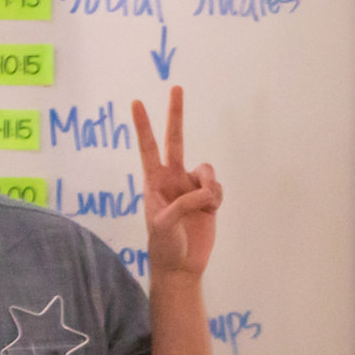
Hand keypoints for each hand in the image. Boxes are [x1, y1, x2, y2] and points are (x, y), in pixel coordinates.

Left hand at [133, 87, 222, 282]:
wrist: (181, 266)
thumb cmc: (165, 244)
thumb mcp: (165, 223)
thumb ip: (183, 203)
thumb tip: (206, 191)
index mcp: (155, 182)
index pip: (148, 148)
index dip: (144, 126)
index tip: (136, 103)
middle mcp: (173, 179)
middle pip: (176, 140)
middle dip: (176, 114)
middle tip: (176, 87)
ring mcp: (191, 188)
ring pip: (207, 169)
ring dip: (209, 185)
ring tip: (206, 204)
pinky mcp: (208, 199)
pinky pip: (218, 187)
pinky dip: (217, 197)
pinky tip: (211, 211)